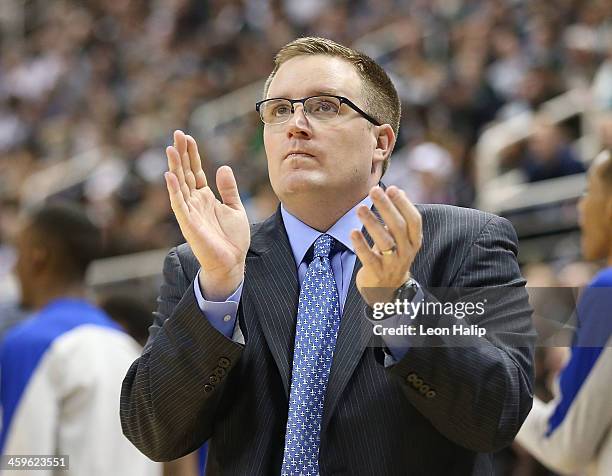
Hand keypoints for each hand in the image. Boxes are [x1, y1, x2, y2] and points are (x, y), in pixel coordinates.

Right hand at [164, 130, 249, 300]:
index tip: (188, 137)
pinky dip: (174, 190)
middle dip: (181, 154)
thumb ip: (229, 189)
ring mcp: (190, 212)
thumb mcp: (235, 208)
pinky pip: (179, 204)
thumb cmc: (233, 239)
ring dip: (174, 167)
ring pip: (179, 185)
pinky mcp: (188, 223)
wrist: (233, 262)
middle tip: (176, 134)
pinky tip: (170, 176)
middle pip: (184, 173)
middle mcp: (195, 202)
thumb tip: (222, 167)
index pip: (195, 171)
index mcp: (205, 197)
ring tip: (170, 148)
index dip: (192, 155)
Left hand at [351, 185, 421, 306]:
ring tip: (359, 208)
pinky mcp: (376, 272)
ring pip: (384, 241)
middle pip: (398, 226)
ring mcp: (392, 263)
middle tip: (374, 191)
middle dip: (386, 207)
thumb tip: (399, 190)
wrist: (387, 290)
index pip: (414, 220)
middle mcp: (406, 251)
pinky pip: (368, 257)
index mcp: (414, 241)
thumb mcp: (401, 238)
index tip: (392, 189)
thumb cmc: (392, 256)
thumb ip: (400, 216)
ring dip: (372, 223)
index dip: (404, 204)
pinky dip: (361, 244)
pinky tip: (353, 232)